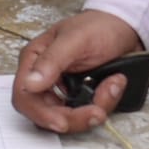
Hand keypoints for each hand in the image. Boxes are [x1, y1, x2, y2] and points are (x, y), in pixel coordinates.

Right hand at [13, 10, 141, 134]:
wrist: (124, 27)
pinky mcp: (79, 96)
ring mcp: (63, 89)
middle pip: (47, 114)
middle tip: (98, 111)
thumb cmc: (98, 26)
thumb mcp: (76, 39)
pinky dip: (104, 103)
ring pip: (69, 118)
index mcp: (35, 60)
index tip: (63, 122)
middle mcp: (45, 77)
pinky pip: (87, 113)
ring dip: (94, 107)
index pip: (24, 97)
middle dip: (75, 117)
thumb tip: (31, 83)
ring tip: (112, 85)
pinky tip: (113, 84)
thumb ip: (52, 60)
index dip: (41, 114)